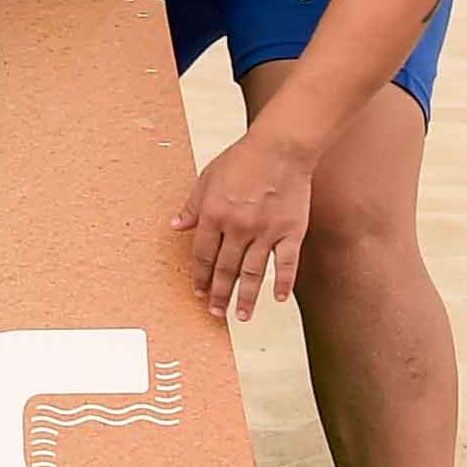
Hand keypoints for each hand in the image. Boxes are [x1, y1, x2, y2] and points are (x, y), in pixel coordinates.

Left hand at [176, 123, 317, 322]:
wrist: (279, 150)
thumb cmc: (241, 160)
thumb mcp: (206, 179)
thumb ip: (192, 206)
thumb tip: (176, 225)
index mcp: (213, 215)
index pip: (203, 255)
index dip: (200, 276)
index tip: (198, 292)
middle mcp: (237, 228)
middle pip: (225, 268)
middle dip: (218, 294)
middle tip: (215, 313)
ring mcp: (265, 232)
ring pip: (253, 273)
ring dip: (245, 297)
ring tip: (240, 316)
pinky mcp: (291, 233)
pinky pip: (286, 264)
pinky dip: (282, 284)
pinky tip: (277, 299)